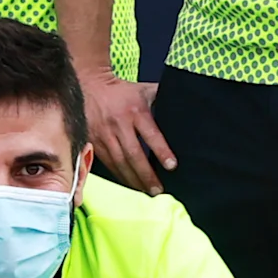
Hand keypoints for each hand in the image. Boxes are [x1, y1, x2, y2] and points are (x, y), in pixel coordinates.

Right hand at [78, 65, 174, 191]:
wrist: (89, 85)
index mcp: (135, 110)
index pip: (151, 134)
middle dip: (146, 174)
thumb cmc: (122, 91)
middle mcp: (119, 124)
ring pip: (119, 162)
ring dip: (132, 179)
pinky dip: (119, 175)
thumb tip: (187, 104)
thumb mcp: (144, 90)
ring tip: (145, 192)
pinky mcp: (93, 141)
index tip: (171, 166)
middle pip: (133, 154)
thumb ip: (163, 97)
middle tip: (158, 190)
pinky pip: (107, 162)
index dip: (161, 151)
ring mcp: (104, 134)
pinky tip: (128, 184)